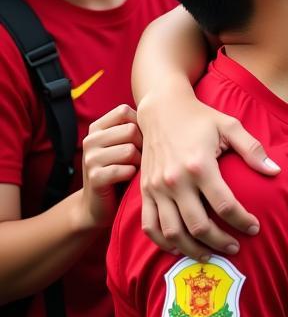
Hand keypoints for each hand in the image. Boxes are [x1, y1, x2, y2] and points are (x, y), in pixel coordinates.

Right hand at [80, 105, 142, 229]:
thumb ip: (138, 128)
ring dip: (139, 163)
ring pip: (130, 150)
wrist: (100, 206)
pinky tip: (128, 179)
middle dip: (142, 146)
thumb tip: (167, 111)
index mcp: (97, 128)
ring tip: (133, 170)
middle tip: (139, 160)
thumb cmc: (124, 170)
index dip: (140, 126)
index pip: (124, 111)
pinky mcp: (94, 177)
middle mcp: (90, 139)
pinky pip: (125, 169)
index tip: (140, 141)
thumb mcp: (128, 145)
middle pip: (130, 129)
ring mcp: (90, 158)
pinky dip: (133, 175)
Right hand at [138, 87, 275, 259]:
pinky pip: (150, 226)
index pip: (224, 205)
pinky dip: (164, 242)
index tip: (255, 228)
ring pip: (173, 232)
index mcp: (199, 165)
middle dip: (220, 242)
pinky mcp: (144, 191)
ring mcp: (156, 188)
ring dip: (193, 249)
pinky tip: (180, 247)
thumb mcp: (230, 126)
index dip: (242, 221)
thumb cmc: (200, 118)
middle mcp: (175, 180)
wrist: (162, 109)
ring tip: (211, 254)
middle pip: (199, 226)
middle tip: (235, 248)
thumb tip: (275, 171)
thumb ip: (253, 150)